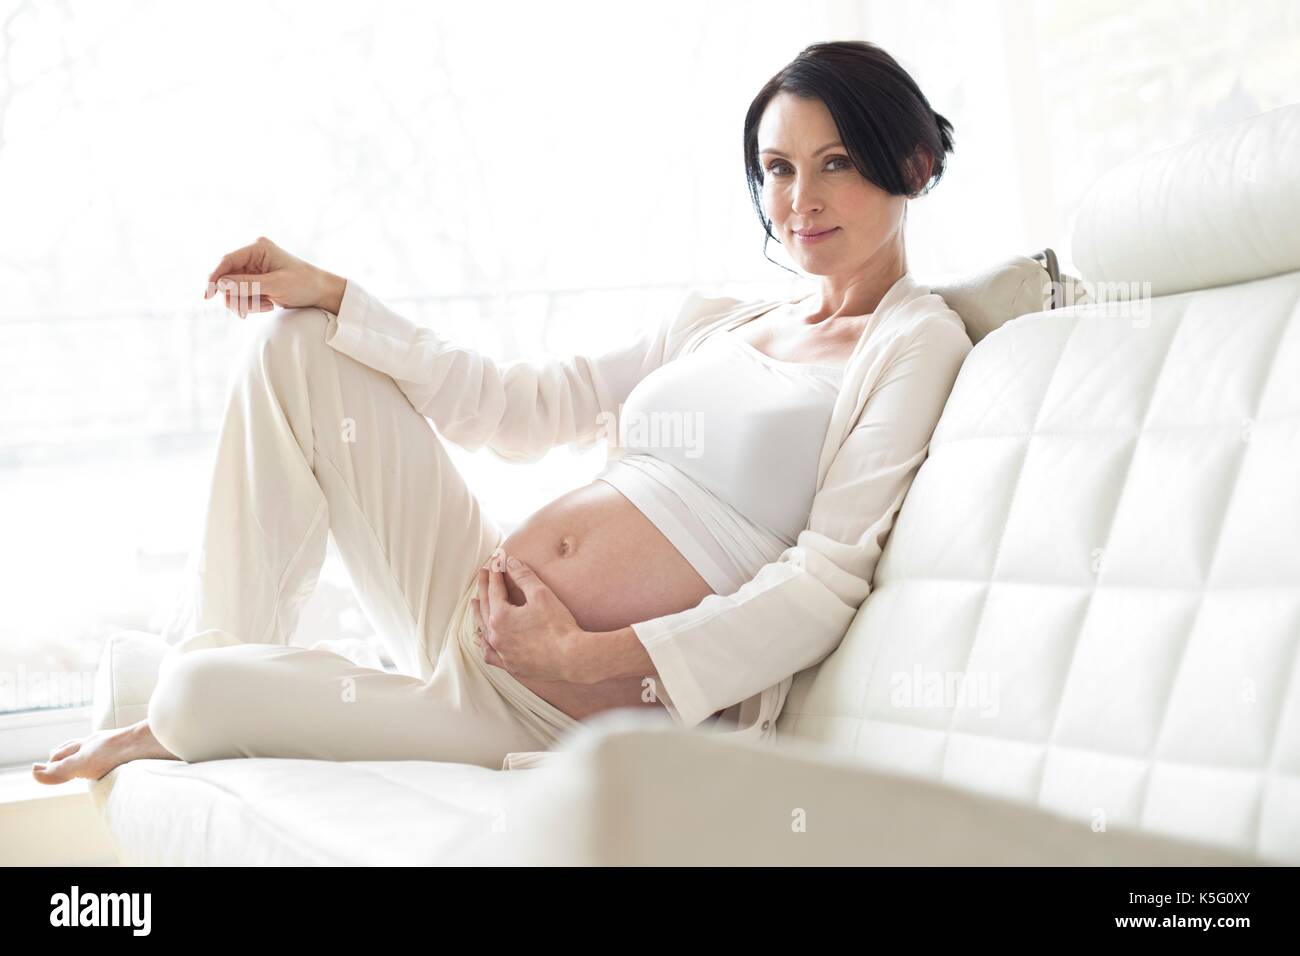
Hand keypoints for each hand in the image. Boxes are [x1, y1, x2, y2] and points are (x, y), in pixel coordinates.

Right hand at [203, 236, 343, 317]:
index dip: (214, 277)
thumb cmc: (304, 284)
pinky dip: (251, 304)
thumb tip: (220, 284)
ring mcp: (254, 269)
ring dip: (245, 302)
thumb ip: (247, 284)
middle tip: (246, 312)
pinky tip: (268, 305)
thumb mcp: (276, 285)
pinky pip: (242, 295)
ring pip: (233, 288)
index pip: (227, 261)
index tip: (207, 295)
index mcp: (258, 248)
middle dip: (236, 296)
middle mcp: (253, 256)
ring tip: (267, 306)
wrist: (322, 293)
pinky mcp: (256, 281)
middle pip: (227, 277)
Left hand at [471, 549, 583, 682]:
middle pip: (485, 606)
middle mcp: (496, 635)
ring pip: (483, 630)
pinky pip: (490, 654)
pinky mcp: (510, 666)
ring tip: (474, 603)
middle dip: (484, 587)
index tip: (495, 562)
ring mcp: (502, 653)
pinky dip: (485, 644)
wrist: (571, 658)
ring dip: (478, 614)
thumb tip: (511, 562)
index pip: (494, 589)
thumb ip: (523, 576)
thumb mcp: (541, 594)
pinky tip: (484, 641)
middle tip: (483, 574)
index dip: (494, 573)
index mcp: (500, 617)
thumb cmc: (558, 626)